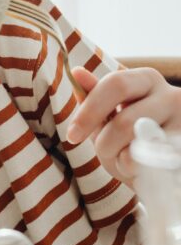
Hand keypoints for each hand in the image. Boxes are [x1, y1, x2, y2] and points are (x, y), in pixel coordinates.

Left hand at [67, 66, 180, 185]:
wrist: (166, 167)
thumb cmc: (132, 136)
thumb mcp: (110, 116)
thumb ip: (94, 98)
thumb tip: (76, 73)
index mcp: (146, 80)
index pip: (115, 84)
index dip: (90, 111)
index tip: (73, 136)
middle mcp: (171, 96)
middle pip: (126, 120)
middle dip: (106, 143)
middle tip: (102, 154)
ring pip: (140, 147)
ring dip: (122, 161)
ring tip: (127, 160)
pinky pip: (154, 165)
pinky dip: (139, 171)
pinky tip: (143, 169)